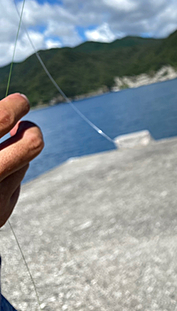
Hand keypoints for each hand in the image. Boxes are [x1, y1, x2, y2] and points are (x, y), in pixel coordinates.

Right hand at [0, 94, 43, 226]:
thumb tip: (11, 107)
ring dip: (17, 151)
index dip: (14, 106)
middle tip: (24, 124)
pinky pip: (15, 182)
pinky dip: (8, 174)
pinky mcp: (1, 215)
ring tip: (1, 151)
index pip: (1, 119)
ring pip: (25, 161)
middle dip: (32, 129)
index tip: (19, 102)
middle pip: (32, 143)